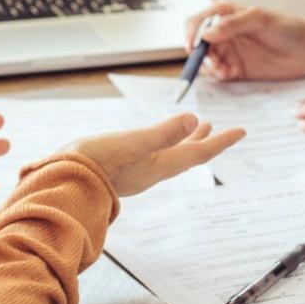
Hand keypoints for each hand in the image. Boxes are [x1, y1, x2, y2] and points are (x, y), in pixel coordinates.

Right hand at [67, 113, 244, 195]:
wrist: (62, 185)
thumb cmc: (94, 165)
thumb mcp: (131, 143)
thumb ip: (162, 133)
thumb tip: (192, 118)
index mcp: (160, 164)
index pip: (199, 152)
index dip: (222, 141)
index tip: (242, 131)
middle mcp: (152, 171)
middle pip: (187, 155)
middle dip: (205, 141)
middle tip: (219, 130)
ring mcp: (137, 172)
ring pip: (170, 155)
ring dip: (185, 141)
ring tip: (194, 128)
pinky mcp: (121, 170)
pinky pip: (153, 156)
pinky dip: (163, 144)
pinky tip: (154, 142)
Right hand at [183, 1, 304, 81]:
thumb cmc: (288, 27)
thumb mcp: (261, 19)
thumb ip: (233, 24)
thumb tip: (206, 34)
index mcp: (225, 14)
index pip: (197, 22)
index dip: (190, 34)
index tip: (192, 47)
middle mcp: (224, 33)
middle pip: (198, 45)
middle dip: (200, 55)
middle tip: (212, 63)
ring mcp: (230, 52)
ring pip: (207, 61)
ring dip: (210, 67)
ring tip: (224, 70)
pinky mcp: (237, 69)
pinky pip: (219, 75)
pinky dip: (219, 76)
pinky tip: (230, 74)